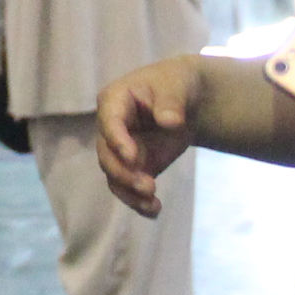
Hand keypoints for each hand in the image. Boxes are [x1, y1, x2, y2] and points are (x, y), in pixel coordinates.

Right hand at [96, 57, 208, 219]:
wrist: (187, 98)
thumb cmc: (177, 84)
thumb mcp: (178, 85)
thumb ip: (171, 102)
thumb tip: (169, 122)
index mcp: (114, 100)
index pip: (109, 122)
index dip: (117, 140)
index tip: (133, 158)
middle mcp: (111, 128)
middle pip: (107, 155)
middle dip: (124, 174)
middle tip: (148, 186)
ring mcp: (121, 149)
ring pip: (114, 177)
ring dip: (130, 193)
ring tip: (152, 204)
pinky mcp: (134, 167)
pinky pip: (129, 188)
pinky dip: (139, 202)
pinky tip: (155, 211)